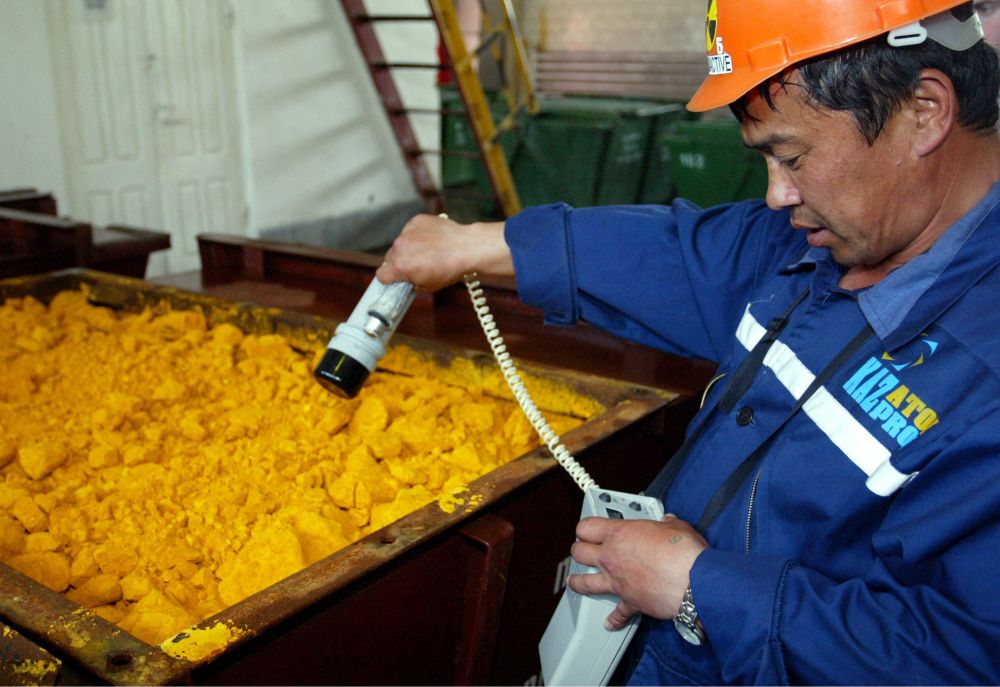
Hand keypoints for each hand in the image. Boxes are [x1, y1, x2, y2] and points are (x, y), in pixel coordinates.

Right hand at [376, 214, 511, 290]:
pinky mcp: (416, 221)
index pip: (381, 275)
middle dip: (400, 262)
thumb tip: (408, 281)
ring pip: (400, 243)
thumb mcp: (428, 285)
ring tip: (427, 251)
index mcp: (400, 266)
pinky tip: (431, 239)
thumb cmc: (450, 269)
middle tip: (415, 265)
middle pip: (390, 258)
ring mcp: (407, 232)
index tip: (395, 278)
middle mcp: (400, 247)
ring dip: (408, 247)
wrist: (466, 248)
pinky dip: (417, 235)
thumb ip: (412, 283)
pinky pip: (410, 230)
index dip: (388, 278)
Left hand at [567, 514, 707, 630]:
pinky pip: (617, 614)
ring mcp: (617, 581)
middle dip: (579, 550)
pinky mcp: (629, 602)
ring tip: (574, 582)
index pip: (587, 527)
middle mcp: (612, 557)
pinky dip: (614, 620)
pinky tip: (610, 623)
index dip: (585, 528)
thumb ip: (668, 524)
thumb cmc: (683, 553)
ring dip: (578, 582)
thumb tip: (669, 522)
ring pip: (586, 582)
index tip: (587, 529)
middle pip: (580, 553)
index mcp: (620, 534)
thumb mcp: (676, 527)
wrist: (693, 582)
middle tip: (581, 550)